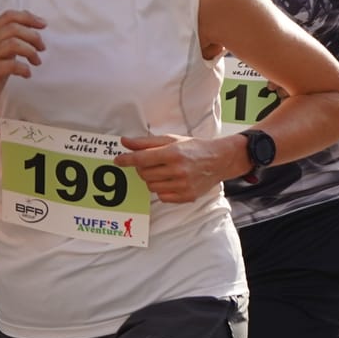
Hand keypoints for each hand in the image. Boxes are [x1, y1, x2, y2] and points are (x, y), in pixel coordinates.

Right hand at [0, 10, 44, 117]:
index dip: (28, 17)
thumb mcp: (3, 51)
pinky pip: (11, 65)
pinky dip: (24, 68)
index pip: (8, 16)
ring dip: (31, 52)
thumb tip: (32, 22)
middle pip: (14, 28)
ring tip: (36, 62)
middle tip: (42, 48)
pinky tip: (27, 74)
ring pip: (13, 43)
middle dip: (33, 36)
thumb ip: (12, 37)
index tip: (43, 24)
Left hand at [116, 133, 245, 203]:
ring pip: (151, 186)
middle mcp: (178, 170)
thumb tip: (125, 142)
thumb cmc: (194, 148)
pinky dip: (162, 190)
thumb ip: (146, 142)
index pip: (142, 159)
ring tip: (163, 172)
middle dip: (142, 169)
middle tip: (151, 164)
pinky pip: (162, 197)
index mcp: (173, 153)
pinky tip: (171, 181)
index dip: (127, 160)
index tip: (118, 160)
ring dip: (152, 180)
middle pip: (144, 174)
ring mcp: (183, 185)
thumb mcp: (172, 140)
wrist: (220, 160)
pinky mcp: (187, 196)